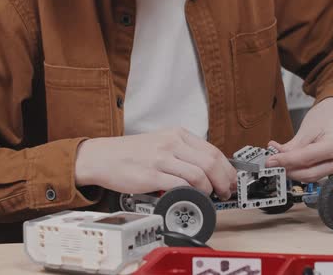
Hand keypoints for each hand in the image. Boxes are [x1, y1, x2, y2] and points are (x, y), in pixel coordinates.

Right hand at [75, 128, 236, 199]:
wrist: (102, 157)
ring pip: (199, 174)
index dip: (227, 169)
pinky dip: (191, 194)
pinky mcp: (151, 175)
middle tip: (225, 192)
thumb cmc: (131, 153)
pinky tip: (191, 198)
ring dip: (209, 190)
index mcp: (177, 134)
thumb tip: (208, 170)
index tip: (231, 181)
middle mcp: (172, 143)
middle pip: (211, 162)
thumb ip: (183, 152)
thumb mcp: (161, 143)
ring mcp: (162, 158)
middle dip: (224, 181)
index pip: (213, 150)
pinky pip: (180, 186)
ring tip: (208, 197)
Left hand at [266, 97, 332, 181]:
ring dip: (292, 171)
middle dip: (288, 170)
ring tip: (279, 161)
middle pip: (308, 174)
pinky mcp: (332, 170)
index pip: (306, 159)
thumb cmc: (327, 117)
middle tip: (272, 163)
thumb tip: (275, 158)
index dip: (285, 161)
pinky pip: (313, 174)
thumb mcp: (307, 128)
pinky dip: (299, 169)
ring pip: (310, 177)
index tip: (271, 161)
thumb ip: (291, 146)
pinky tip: (288, 162)